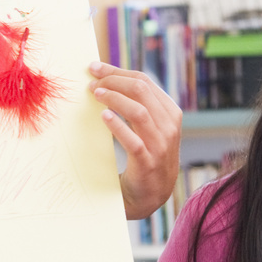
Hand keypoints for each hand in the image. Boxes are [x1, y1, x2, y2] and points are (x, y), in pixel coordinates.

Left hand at [89, 61, 181, 219]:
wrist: (152, 193)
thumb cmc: (146, 155)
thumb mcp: (149, 127)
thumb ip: (138, 105)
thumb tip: (108, 80)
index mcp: (170, 112)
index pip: (144, 81)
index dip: (118, 71)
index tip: (95, 68)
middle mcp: (169, 126)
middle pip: (141, 91)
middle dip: (113, 81)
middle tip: (91, 82)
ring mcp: (160, 145)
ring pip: (139, 111)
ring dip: (114, 98)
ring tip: (95, 94)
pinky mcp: (147, 163)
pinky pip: (133, 141)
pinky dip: (117, 126)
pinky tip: (104, 117)